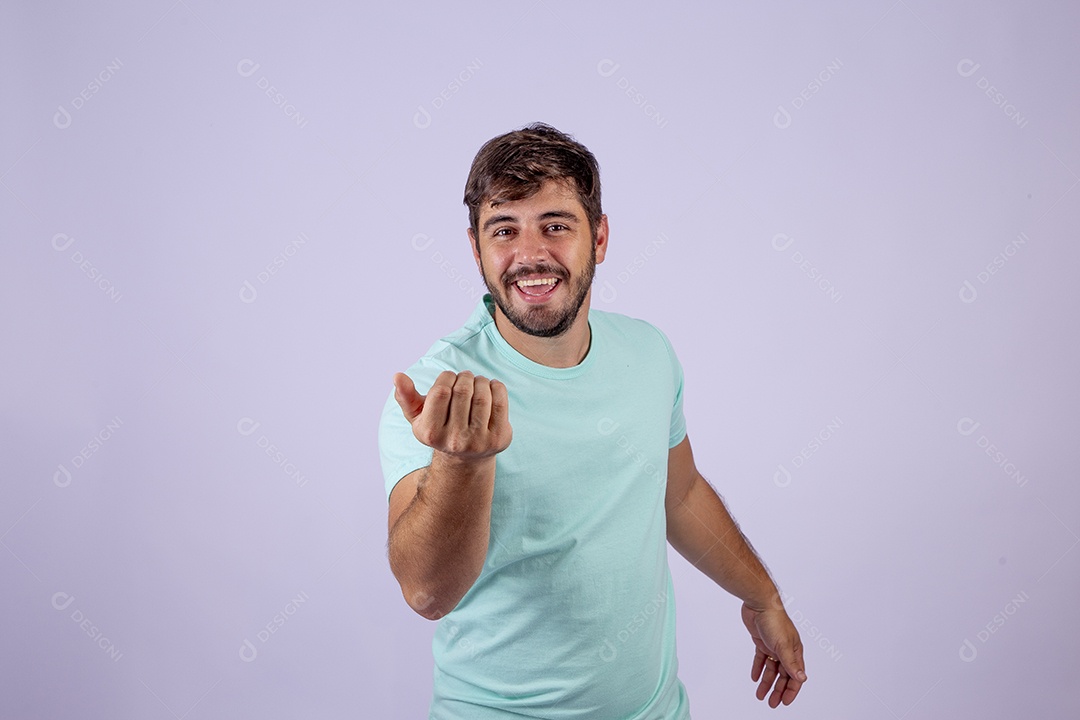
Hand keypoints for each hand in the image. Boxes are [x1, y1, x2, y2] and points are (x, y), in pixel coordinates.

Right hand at [393, 370, 511, 461]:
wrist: (465, 458)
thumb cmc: (439, 429)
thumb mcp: (418, 417)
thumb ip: (406, 397)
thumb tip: (397, 376)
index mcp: (431, 433)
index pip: (441, 391)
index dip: (447, 377)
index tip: (449, 378)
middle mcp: (454, 441)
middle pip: (463, 391)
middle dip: (465, 377)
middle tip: (465, 378)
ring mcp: (478, 442)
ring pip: (482, 395)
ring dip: (480, 380)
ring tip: (477, 381)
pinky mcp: (499, 439)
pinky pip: (501, 403)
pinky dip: (496, 387)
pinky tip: (490, 387)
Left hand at [741, 601, 807, 707]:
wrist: (759, 603)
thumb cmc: (774, 620)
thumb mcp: (783, 645)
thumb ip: (791, 663)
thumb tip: (802, 678)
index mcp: (795, 651)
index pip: (795, 676)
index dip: (791, 691)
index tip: (784, 702)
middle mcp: (786, 650)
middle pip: (783, 675)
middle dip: (778, 690)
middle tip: (771, 703)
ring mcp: (773, 645)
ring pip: (771, 669)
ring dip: (766, 682)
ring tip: (760, 695)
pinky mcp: (761, 641)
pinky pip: (761, 658)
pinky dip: (758, 668)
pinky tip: (754, 678)